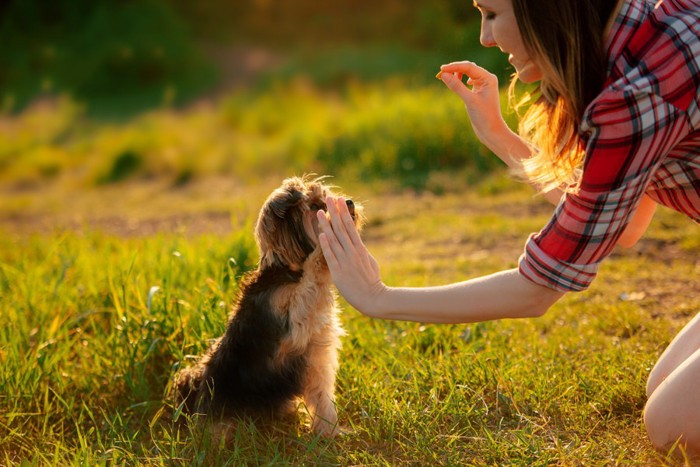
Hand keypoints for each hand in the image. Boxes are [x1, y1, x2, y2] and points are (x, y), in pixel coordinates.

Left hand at [316, 196, 385, 315]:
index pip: (350, 226)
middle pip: (341, 228)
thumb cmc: (371, 281)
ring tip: (319, 212)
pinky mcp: (338, 272)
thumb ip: (360, 250)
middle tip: (329, 197)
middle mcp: (352, 252)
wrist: (373, 298)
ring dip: (326, 225)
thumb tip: (355, 241)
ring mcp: (345, 261)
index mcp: (360, 249)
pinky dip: (326, 245)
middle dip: (335, 212)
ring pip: (334, 240)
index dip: (344, 212)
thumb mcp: (369, 261)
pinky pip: (331, 256)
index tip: (339, 200)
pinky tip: (321, 234)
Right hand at [438, 61, 509, 150]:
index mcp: (488, 78)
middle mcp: (487, 79)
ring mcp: (483, 85)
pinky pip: (467, 81)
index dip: (454, 67)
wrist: (491, 131)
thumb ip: (456, 86)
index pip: (469, 67)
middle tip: (441, 73)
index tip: (441, 69)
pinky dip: (460, 80)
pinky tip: (457, 83)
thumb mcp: (469, 100)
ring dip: (457, 74)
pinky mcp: (479, 91)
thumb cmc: (484, 116)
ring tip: (446, 78)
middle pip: (468, 68)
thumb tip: (444, 74)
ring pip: (468, 74)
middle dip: (455, 69)